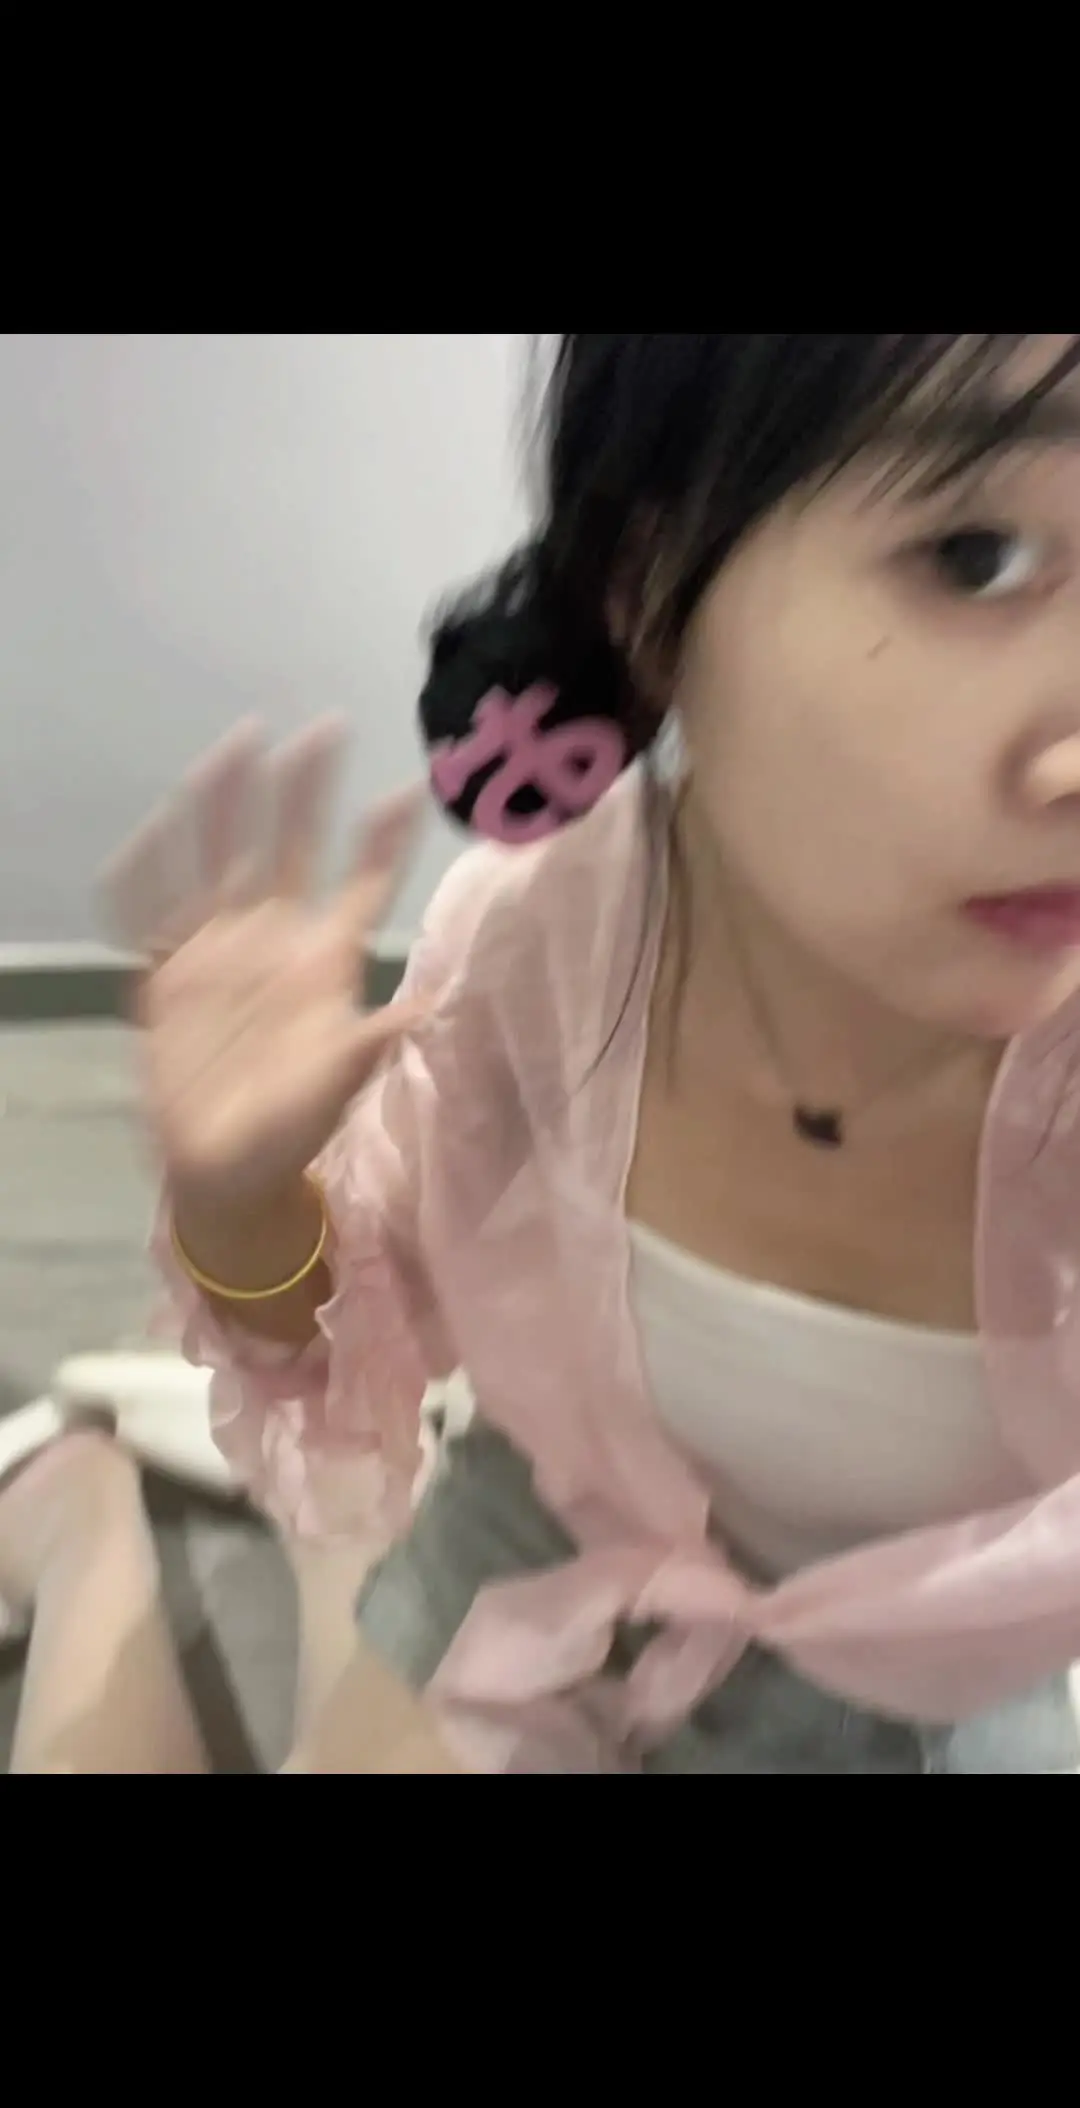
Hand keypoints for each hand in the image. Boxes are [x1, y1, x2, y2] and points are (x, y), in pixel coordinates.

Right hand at [103, 719, 427, 1213]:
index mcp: (324, 966)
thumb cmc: (292, 1129)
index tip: (407, 791)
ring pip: (223, 860)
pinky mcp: (170, 974)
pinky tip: (154, 827)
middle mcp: (275, 943)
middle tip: (325, 730)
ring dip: (230, 806)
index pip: (360, 890)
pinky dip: (151, 871)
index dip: (383, 845)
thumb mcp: (336, 1088)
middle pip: (292, 851)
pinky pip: (153, 911)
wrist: (227, 1168)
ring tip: (238, 746)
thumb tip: (428, 1007)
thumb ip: (370, 1045)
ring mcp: (220, 951)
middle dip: (306, 792)